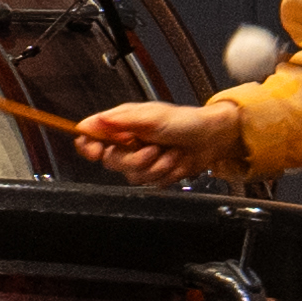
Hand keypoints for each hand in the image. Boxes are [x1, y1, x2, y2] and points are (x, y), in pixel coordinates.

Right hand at [75, 100, 243, 189]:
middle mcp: (127, 142)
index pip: (90, 135)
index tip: (98, 152)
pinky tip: (176, 161)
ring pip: (132, 176)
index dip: (89, 146)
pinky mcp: (154, 172)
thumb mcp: (153, 117)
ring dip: (157, 167)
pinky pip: (150, 183)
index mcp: (122, 124)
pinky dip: (166, 174)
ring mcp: (140, 158)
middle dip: (136, 160)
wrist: (213, 139)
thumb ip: (123, 121)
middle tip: (153, 149)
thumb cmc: (186, 122)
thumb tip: (96, 121)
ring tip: (171, 153)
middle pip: (111, 162)